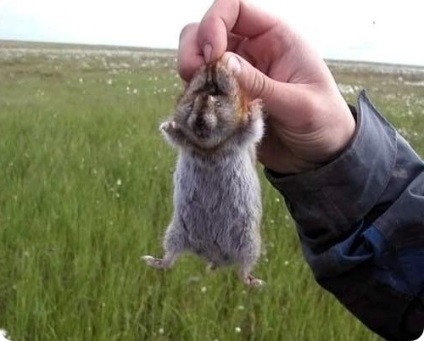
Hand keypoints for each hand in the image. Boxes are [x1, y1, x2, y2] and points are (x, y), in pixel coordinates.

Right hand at [177, 0, 355, 173]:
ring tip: (198, 93)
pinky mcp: (228, 97)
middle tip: (194, 75)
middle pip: (208, 29)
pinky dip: (194, 94)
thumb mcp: (299, 104)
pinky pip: (201, 87)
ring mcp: (238, 74)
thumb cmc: (322, 122)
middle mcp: (253, 50)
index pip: (235, 7)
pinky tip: (202, 109)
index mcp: (276, 37)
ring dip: (190, 70)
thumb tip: (223, 63)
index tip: (212, 55)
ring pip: (198, 56)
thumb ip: (262, 84)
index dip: (215, 22)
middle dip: (194, 47)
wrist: (318, 154)